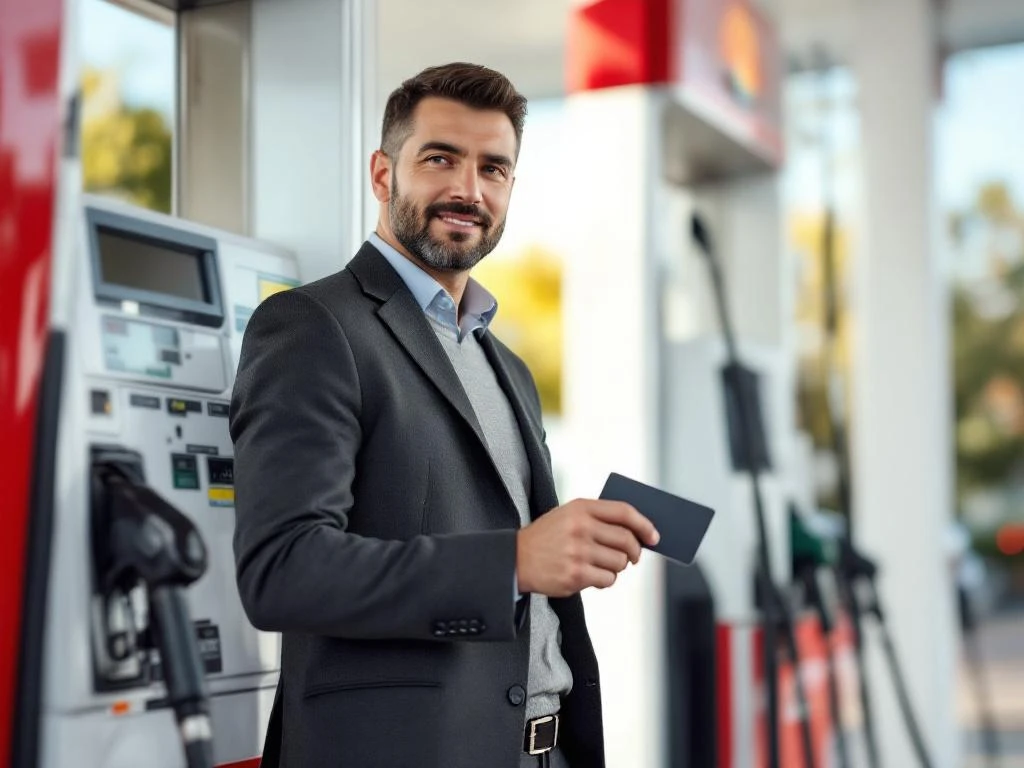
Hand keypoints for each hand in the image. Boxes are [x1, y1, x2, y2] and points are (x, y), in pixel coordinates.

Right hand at [515, 499, 659, 597]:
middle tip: (633, 556)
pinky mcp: (576, 575)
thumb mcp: (568, 515)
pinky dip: (606, 580)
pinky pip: (608, 580)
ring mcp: (579, 552)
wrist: (516, 559)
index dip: (644, 524)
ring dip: (617, 567)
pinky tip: (592, 576)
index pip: (624, 512)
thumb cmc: (547, 537)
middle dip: (635, 551)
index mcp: (581, 508)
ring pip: (620, 562)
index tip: (654, 535)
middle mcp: (581, 528)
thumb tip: (636, 532)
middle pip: (626, 540)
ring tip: (602, 565)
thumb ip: (598, 518)